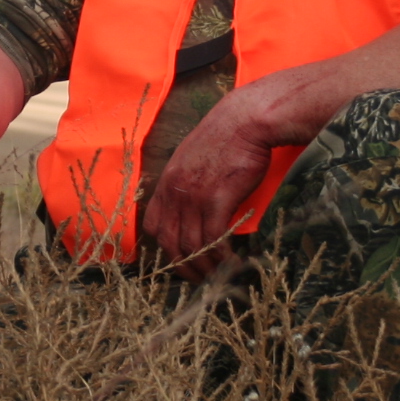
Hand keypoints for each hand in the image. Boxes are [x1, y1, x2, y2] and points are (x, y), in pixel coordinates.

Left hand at [141, 83, 285, 279]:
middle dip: (183, 267)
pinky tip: (232, 262)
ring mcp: (194, 196)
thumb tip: (193, 201)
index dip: (164, 247)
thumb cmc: (226, 136)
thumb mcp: (193, 157)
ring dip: (205, 267)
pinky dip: (221, 256)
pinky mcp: (218, 199)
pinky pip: (214, 239)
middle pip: (170, 243)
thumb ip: (187, 180)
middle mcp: (175, 192)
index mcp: (167, 182)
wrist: (246, 119)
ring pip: (192, 246)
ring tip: (219, 278)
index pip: (152, 225)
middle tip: (199, 280)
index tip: (180, 258)